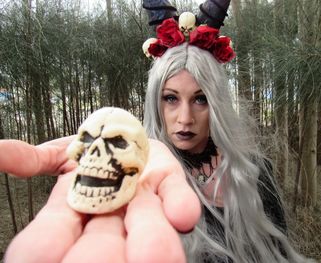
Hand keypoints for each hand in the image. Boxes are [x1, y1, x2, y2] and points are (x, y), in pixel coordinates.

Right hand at [1, 138, 200, 262]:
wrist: (127, 136)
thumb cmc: (92, 150)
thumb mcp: (60, 153)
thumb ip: (33, 159)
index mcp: (78, 216)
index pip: (56, 241)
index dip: (49, 246)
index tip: (43, 256)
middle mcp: (111, 218)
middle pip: (106, 248)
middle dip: (104, 255)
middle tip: (125, 260)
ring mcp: (143, 203)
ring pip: (149, 229)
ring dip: (151, 238)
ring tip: (154, 255)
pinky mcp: (169, 183)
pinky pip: (177, 197)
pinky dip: (180, 205)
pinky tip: (182, 215)